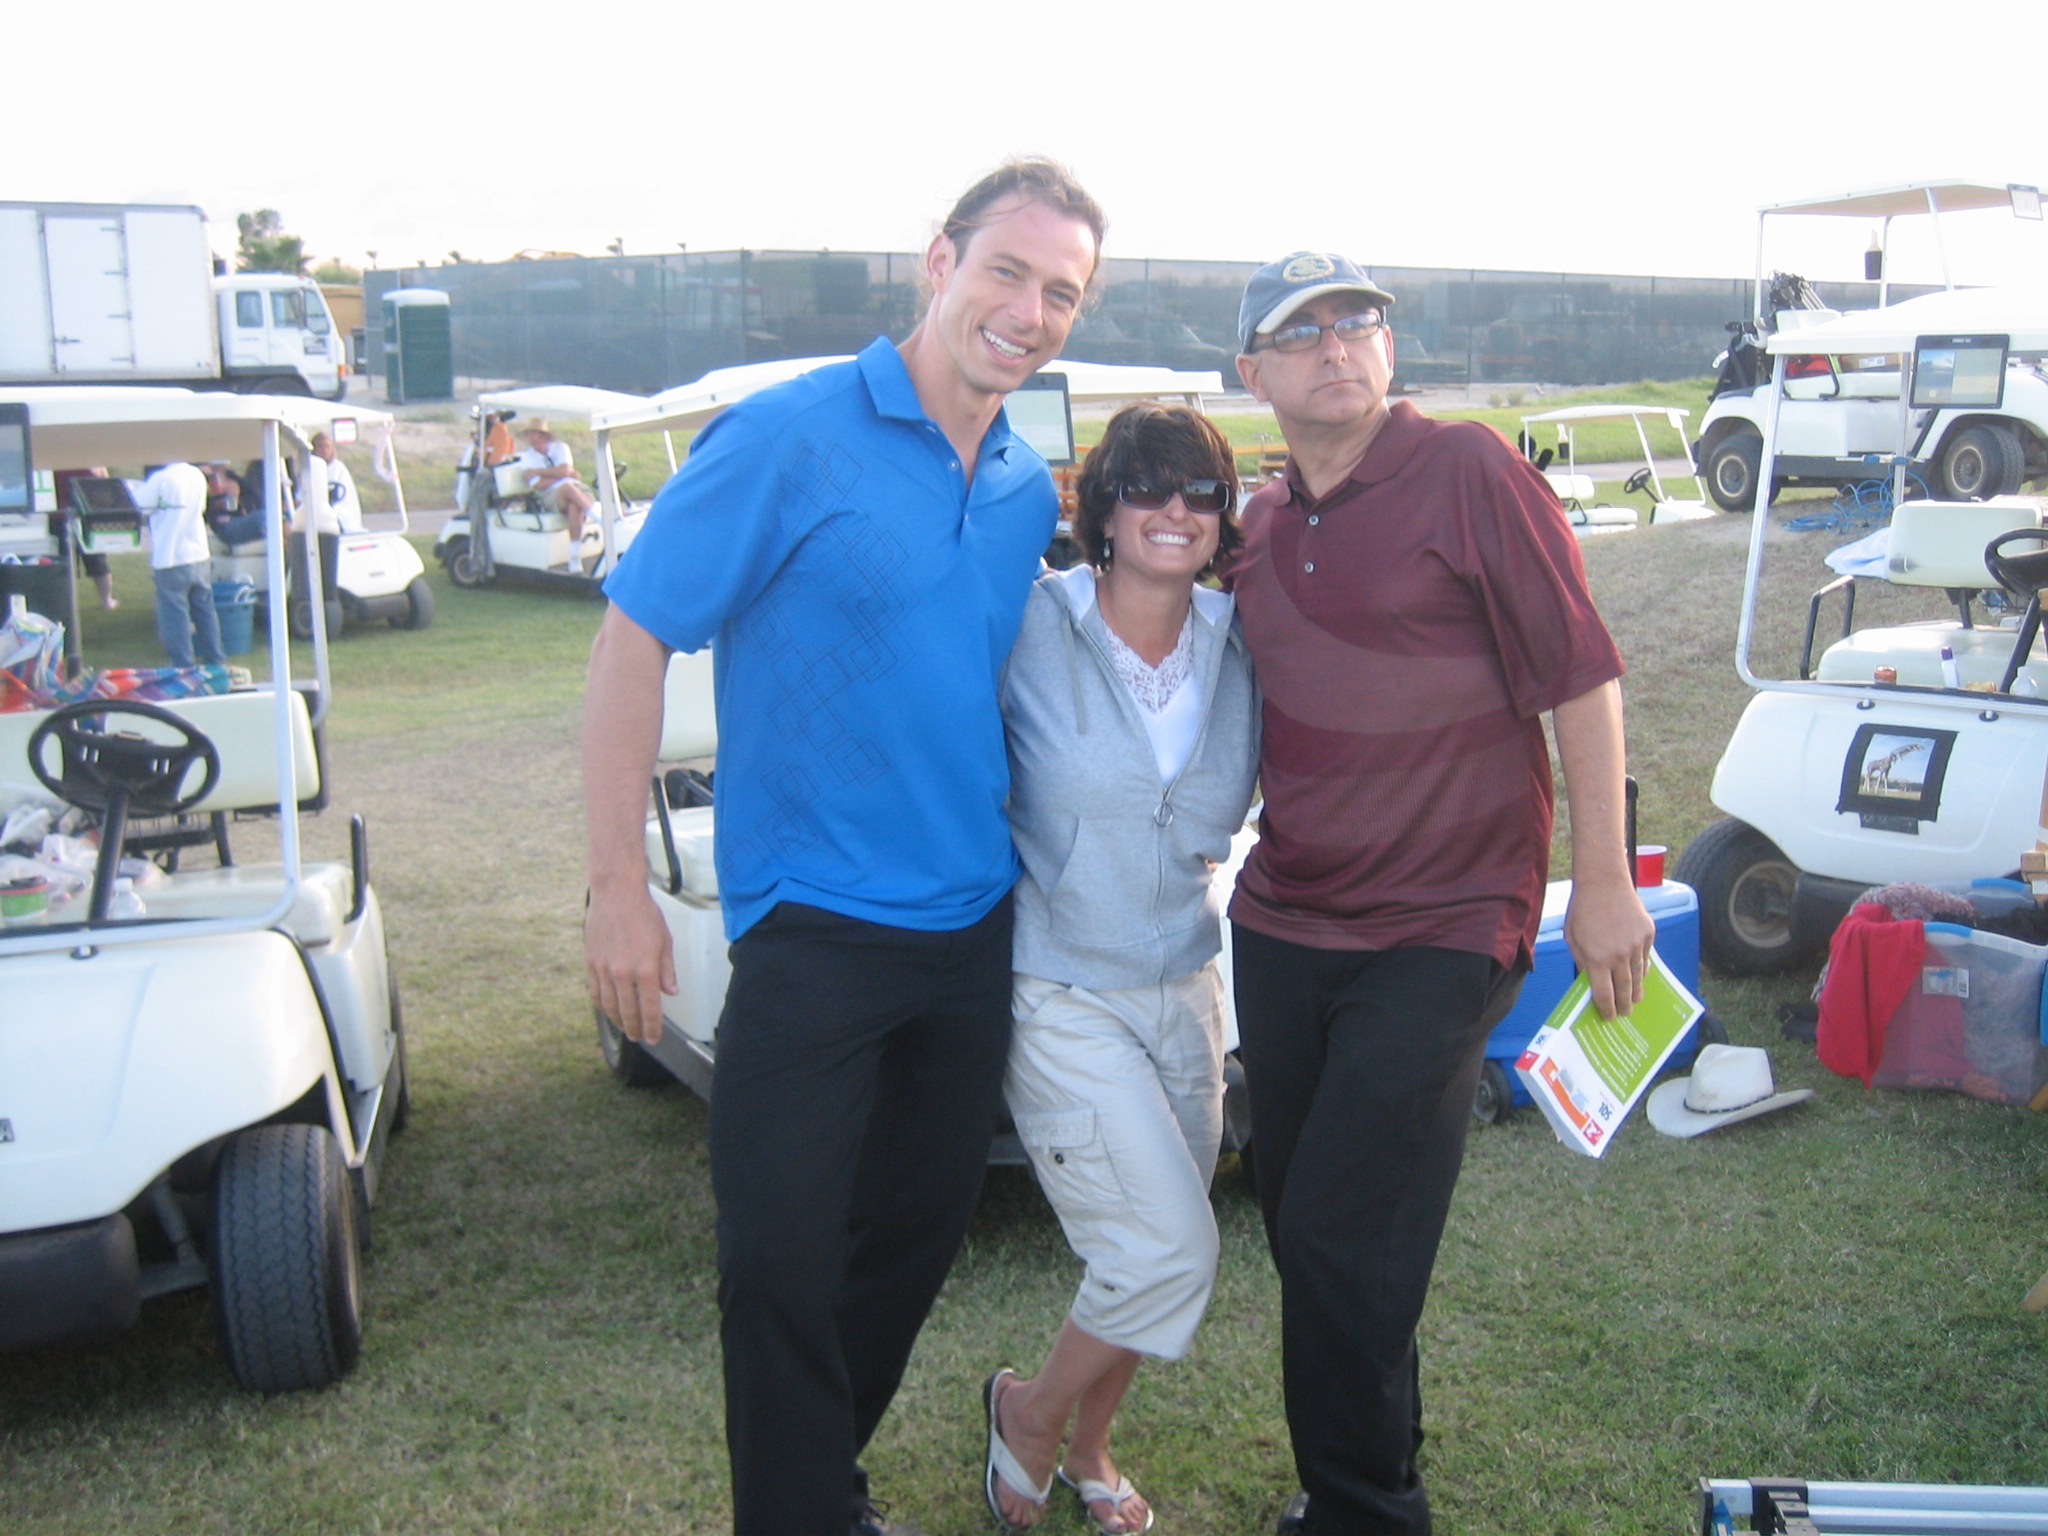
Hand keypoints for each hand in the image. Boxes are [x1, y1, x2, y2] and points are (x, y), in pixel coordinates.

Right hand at [584, 882, 675, 1042]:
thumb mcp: (664, 941)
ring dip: (618, 1021)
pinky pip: (595, 992)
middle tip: (640, 1038)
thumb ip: (667, 970)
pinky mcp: (591, 962)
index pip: (651, 1009)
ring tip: (625, 1029)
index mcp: (646, 969)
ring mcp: (604, 969)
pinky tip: (607, 1010)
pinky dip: (601, 1005)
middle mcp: (624, 973)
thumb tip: (670, 992)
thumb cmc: (644, 913)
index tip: (654, 1038)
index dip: (653, 1027)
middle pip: (629, 1012)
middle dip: (636, 1029)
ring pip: (610, 1006)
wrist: (616, 894)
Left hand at [1563, 873, 1656, 1020]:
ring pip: (1639, 977)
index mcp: (1596, 959)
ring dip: (1636, 991)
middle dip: (1624, 1006)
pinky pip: (1646, 958)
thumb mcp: (1572, 938)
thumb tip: (1592, 981)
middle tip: (1625, 1014)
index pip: (1604, 994)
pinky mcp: (1648, 934)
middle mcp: (1619, 956)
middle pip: (1624, 990)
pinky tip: (1640, 975)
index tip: (1609, 1017)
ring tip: (1634, 1000)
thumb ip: (1582, 962)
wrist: (1604, 882)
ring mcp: (1636, 946)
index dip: (1607, 1009)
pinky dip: (1642, 968)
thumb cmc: (1582, 910)